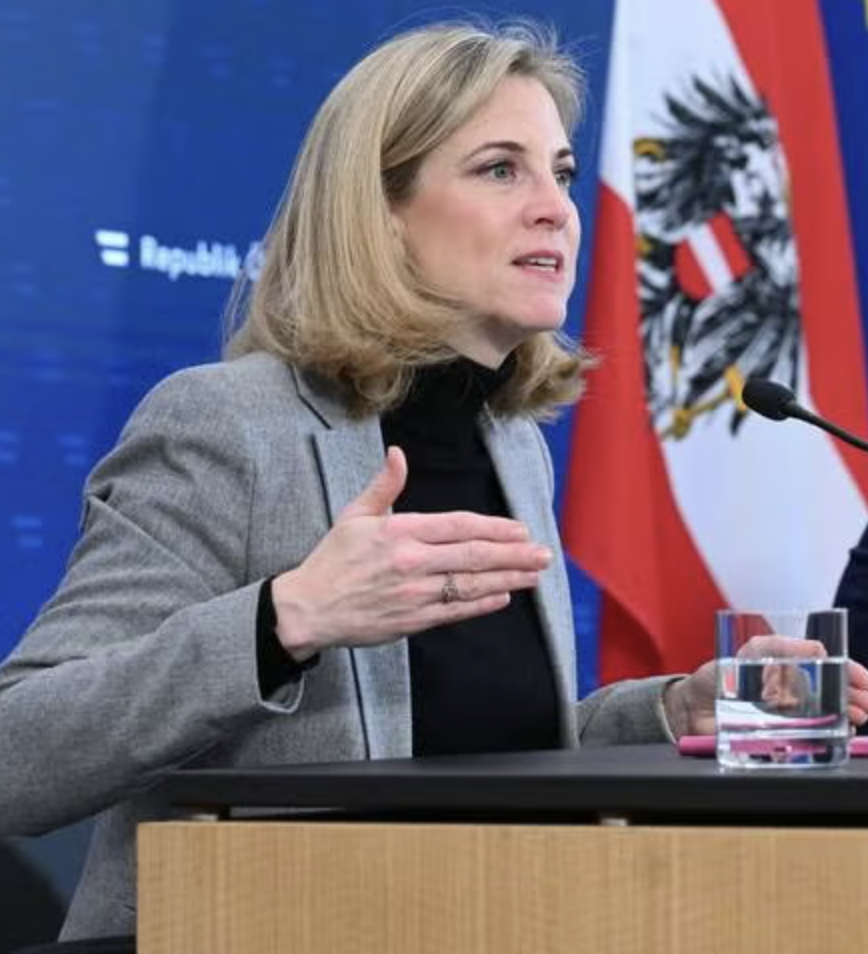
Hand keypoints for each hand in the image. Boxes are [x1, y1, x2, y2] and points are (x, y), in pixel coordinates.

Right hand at [271, 446, 552, 658]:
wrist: (310, 608)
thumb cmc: (333, 560)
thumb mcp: (354, 515)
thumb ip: (383, 486)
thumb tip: (397, 454)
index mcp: (400, 531)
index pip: (459, 526)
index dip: (495, 528)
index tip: (520, 530)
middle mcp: (413, 562)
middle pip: (475, 555)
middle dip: (514, 555)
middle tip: (544, 554)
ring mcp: (416, 593)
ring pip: (472, 584)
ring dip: (509, 579)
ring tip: (535, 575)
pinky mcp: (414, 620)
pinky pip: (457, 610)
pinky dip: (483, 604)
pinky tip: (504, 596)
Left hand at [663, 634, 867, 737]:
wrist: (692, 706)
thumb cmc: (721, 675)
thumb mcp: (754, 650)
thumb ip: (783, 646)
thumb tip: (817, 650)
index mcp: (792, 674)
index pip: (831, 672)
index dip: (851, 675)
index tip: (864, 682)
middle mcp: (795, 698)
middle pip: (835, 698)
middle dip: (854, 699)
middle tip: (864, 704)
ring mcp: (788, 721)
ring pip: (826, 720)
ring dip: (845, 718)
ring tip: (853, 717)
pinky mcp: (777, 742)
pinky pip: (805, 743)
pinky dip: (821, 740)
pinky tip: (832, 734)